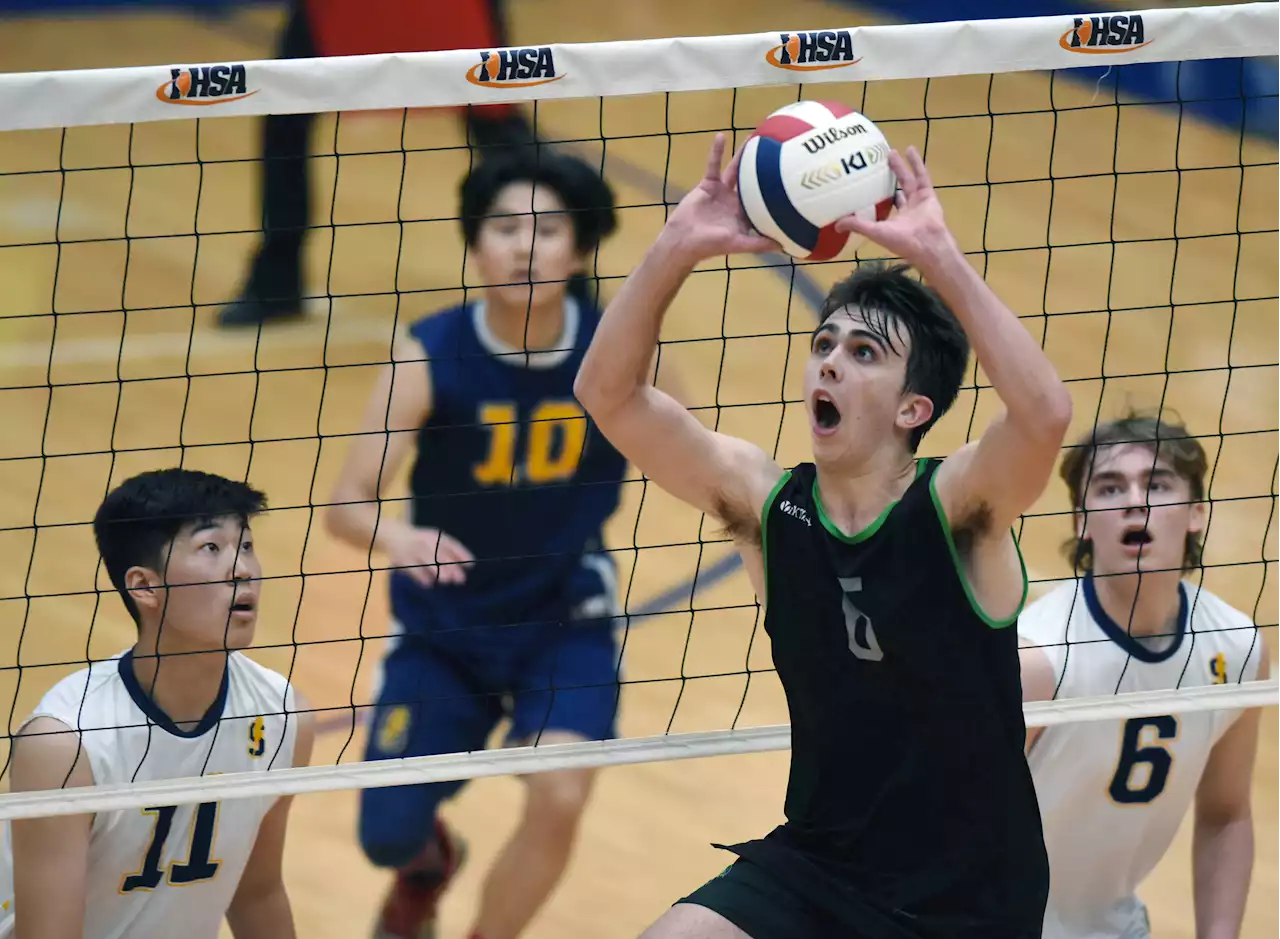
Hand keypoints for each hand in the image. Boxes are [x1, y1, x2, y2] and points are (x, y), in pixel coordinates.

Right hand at [384, 526, 473, 587]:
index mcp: (436, 536)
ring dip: (437, 571)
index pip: (451, 544)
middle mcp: (426, 542)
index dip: (461, 554)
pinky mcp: (403, 560)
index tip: (471, 565)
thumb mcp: (436, 541)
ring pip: (427, 561)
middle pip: (440, 554)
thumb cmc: (422, 541)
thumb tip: (470, 565)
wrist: (394, 536)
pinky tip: (429, 583)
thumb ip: (452, 552)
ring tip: (446, 580)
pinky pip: (414, 569)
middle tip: (460, 579)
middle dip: (451, 567)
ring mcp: (414, 550)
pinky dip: (422, 576)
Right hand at [663, 133, 779, 263]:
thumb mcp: (738, 244)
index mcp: (745, 215)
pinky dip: (716, 151)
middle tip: (775, 149)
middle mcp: (735, 201)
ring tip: (753, 137)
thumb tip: (783, 246)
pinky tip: (721, 136)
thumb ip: (759, 243)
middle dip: (762, 167)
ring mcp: (722, 191)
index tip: (788, 177)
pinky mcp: (708, 184)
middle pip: (752, 181)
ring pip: (735, 169)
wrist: (683, 239)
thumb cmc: (711, 245)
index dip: (774, 190)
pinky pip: (713, 165)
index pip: (763, 200)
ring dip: (742, 154)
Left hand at [834, 146, 956, 270]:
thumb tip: (836, 225)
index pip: (885, 205)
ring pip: (909, 180)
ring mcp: (919, 201)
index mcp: (895, 220)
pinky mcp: (928, 195)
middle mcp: (907, 210)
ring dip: (902, 166)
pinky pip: (922, 176)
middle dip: (889, 176)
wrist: (927, 243)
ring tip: (893, 151)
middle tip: (879, 161)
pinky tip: (910, 150)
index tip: (866, 182)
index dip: (877, 195)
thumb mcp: (875, 232)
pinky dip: (917, 163)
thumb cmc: (901, 241)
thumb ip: (858, 226)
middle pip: (897, 188)